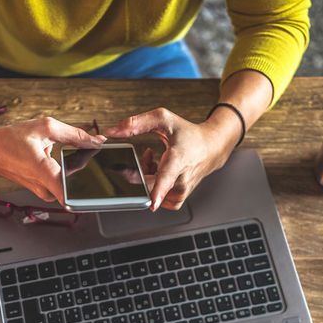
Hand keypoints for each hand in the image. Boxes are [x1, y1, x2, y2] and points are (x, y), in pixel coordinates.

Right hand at [0, 110, 105, 203]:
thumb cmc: (10, 140)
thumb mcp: (44, 128)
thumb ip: (74, 134)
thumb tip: (96, 140)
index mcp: (46, 173)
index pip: (74, 195)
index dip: (93, 186)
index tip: (103, 176)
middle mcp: (46, 189)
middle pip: (78, 182)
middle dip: (86, 167)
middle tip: (86, 150)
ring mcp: (45, 193)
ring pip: (70, 181)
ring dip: (73, 167)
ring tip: (61, 152)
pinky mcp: (44, 192)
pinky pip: (61, 182)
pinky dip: (63, 169)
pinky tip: (54, 157)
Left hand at [103, 107, 241, 210]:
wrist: (211, 148)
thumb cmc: (188, 134)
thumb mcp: (163, 119)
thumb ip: (135, 123)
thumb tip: (111, 132)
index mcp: (179, 159)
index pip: (167, 178)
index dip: (157, 191)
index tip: (152, 203)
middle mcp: (181, 179)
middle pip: (148, 185)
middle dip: (138, 170)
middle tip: (147, 155)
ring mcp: (180, 192)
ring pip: (149, 192)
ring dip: (145, 177)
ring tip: (155, 162)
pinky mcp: (178, 199)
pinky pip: (156, 199)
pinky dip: (152, 188)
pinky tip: (158, 174)